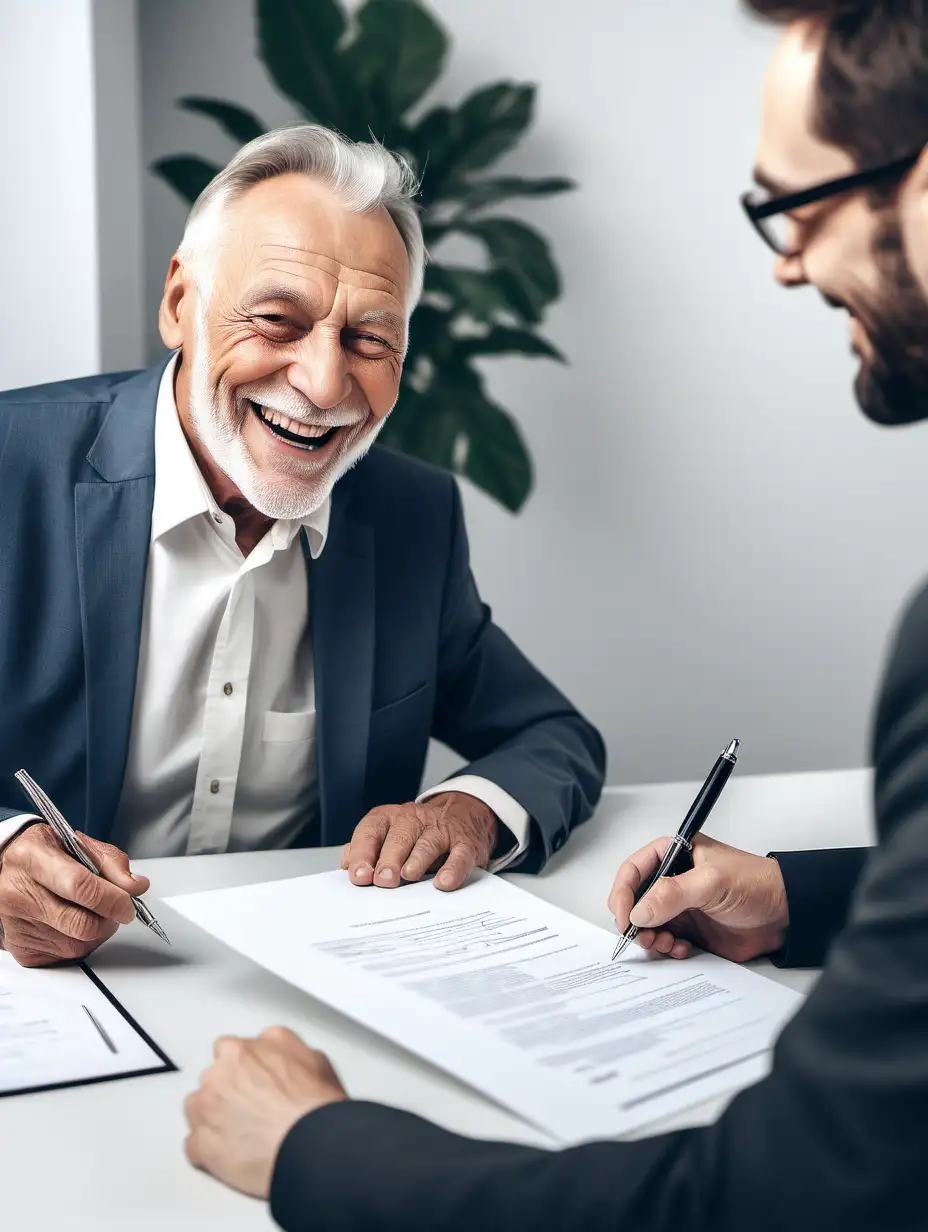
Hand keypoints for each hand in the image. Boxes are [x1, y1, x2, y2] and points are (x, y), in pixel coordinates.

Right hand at [0, 823, 148, 966]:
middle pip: (80, 923)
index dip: (112, 899)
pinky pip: (64, 957)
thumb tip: (135, 887)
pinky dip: (80, 944)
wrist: (8, 868)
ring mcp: (17, 924)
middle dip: (110, 919)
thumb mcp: (77, 843)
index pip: (80, 886)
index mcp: (33, 858)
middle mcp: (18, 893)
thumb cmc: (45, 854)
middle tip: (117, 909)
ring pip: (76, 945)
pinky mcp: (21, 949)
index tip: (129, 904)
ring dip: (97, 933)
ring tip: (91, 912)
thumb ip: (111, 863)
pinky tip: (73, 925)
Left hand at [184, 1027, 347, 1199]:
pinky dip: (208, 1149)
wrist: (310, 1146)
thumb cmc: (316, 1108)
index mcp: (247, 1047)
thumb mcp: (314, 1059)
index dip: (244, 1069)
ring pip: (197, 1106)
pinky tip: (230, 1154)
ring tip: (239, 1132)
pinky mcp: (201, 1144)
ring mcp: (207, 1106)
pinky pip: (194, 1144)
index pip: (230, 1050)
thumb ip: (284, 1050)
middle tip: (251, 1109)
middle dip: (227, 1091)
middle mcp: (222, 1070)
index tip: (252, 1080)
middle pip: (212, 1076)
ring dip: (213, 1116)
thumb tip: (281, 1059)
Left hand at [342, 792, 498, 890]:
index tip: (358, 875)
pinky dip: (452, 869)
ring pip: (427, 843)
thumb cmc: (418, 833)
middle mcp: (414, 820)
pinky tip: (444, 882)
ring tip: (408, 875)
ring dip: (417, 860)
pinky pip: (459, 856)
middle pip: (399, 836)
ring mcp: (441, 831)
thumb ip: (366, 849)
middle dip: (389, 858)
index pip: (371, 831)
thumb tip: (347, 867)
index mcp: (389, 819)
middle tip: (382, 880)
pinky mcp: (465, 844)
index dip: (363, 853)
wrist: (464, 814)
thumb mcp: (389, 835)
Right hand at [607, 834, 788, 962]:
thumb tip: (639, 911)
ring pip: (646, 925)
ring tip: (664, 943)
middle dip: (634, 921)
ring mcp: (679, 906)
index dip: (622, 893)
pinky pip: (663, 941)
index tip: (624, 916)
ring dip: (649, 937)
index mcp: (673, 855)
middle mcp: (672, 880)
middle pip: (634, 900)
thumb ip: (673, 894)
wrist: (785, 915)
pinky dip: (666, 948)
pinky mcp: (689, 929)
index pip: (633, 870)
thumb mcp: (712, 882)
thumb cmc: (755, 884)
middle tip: (642, 936)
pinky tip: (681, 948)